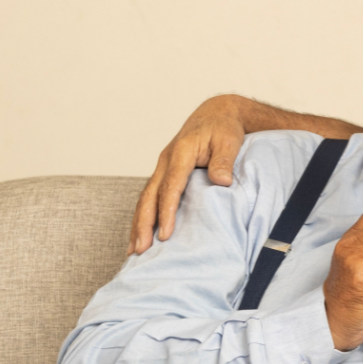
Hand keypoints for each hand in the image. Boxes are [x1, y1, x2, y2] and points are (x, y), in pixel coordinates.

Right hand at [130, 95, 251, 253]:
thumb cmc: (223, 128)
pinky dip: (144, 216)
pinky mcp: (164, 173)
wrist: (216, 113)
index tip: (166, 234)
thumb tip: (221, 181)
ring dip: (138, 223)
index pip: (170, 186)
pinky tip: (140, 234)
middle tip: (140, 249)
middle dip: (143, 224)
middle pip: (149, 196)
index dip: (167, 211)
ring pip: (145, 198)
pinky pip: (150, 197)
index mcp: (181, 152)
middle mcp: (166, 160)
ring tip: (133, 250)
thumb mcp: (229, 140)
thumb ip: (224, 160)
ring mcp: (162, 167)